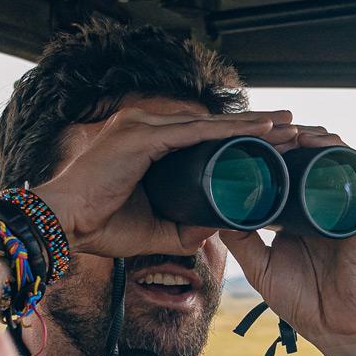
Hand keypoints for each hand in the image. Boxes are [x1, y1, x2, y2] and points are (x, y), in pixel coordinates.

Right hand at [28, 106, 292, 257]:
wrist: (61, 226)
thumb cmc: (98, 227)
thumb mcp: (152, 229)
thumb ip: (182, 228)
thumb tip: (213, 230)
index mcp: (146, 142)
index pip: (203, 136)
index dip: (239, 138)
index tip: (273, 143)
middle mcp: (145, 125)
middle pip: (212, 125)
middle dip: (254, 127)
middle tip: (294, 128)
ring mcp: (142, 126)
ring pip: (211, 124)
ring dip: (251, 126)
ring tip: (289, 127)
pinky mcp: (142, 136)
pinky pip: (197, 132)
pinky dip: (231, 131)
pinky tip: (261, 130)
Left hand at [220, 126, 355, 355]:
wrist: (338, 329)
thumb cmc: (302, 301)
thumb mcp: (259, 268)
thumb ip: (239, 241)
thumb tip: (210, 214)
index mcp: (294, 215)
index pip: (280, 171)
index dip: (264, 151)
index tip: (241, 138)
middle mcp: (318, 204)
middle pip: (304, 156)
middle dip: (284, 135)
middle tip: (260, 126)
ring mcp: (340, 206)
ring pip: (328, 157)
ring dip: (309, 136)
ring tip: (286, 128)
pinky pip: (353, 174)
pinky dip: (336, 153)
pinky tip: (317, 142)